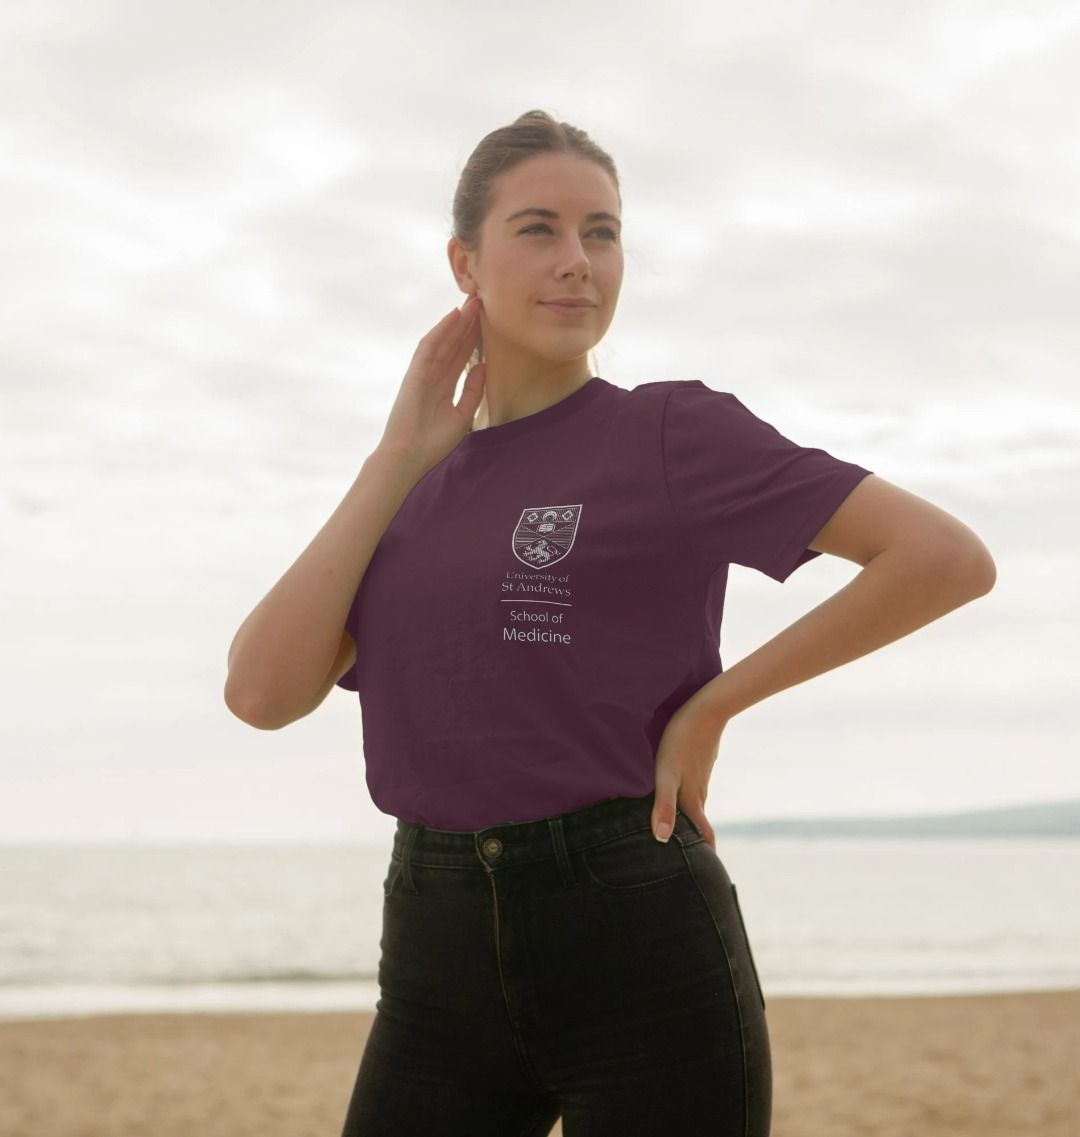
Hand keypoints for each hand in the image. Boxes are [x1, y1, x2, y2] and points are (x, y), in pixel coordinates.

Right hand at [378, 293, 485, 469]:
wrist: (409, 456)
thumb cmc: (433, 443)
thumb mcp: (463, 415)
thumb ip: (474, 391)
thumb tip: (484, 366)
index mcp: (443, 387)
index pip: (460, 357)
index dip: (473, 338)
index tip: (489, 321)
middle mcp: (433, 376)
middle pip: (453, 344)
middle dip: (468, 323)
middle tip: (483, 301)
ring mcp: (423, 373)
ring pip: (443, 340)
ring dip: (458, 321)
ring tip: (473, 302)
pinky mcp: (415, 373)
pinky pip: (429, 347)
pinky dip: (441, 330)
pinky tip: (454, 315)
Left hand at [650, 690, 726, 852]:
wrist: (707, 708)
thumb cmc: (680, 741)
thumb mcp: (666, 775)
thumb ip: (663, 806)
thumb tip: (661, 840)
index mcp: (692, 801)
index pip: (703, 838)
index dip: (705, 858)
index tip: (708, 880)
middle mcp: (699, 793)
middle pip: (700, 825)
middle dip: (698, 845)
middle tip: (695, 865)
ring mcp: (700, 777)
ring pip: (697, 807)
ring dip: (693, 824)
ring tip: (684, 836)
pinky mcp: (698, 762)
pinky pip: (695, 789)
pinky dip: (690, 803)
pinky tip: (682, 798)